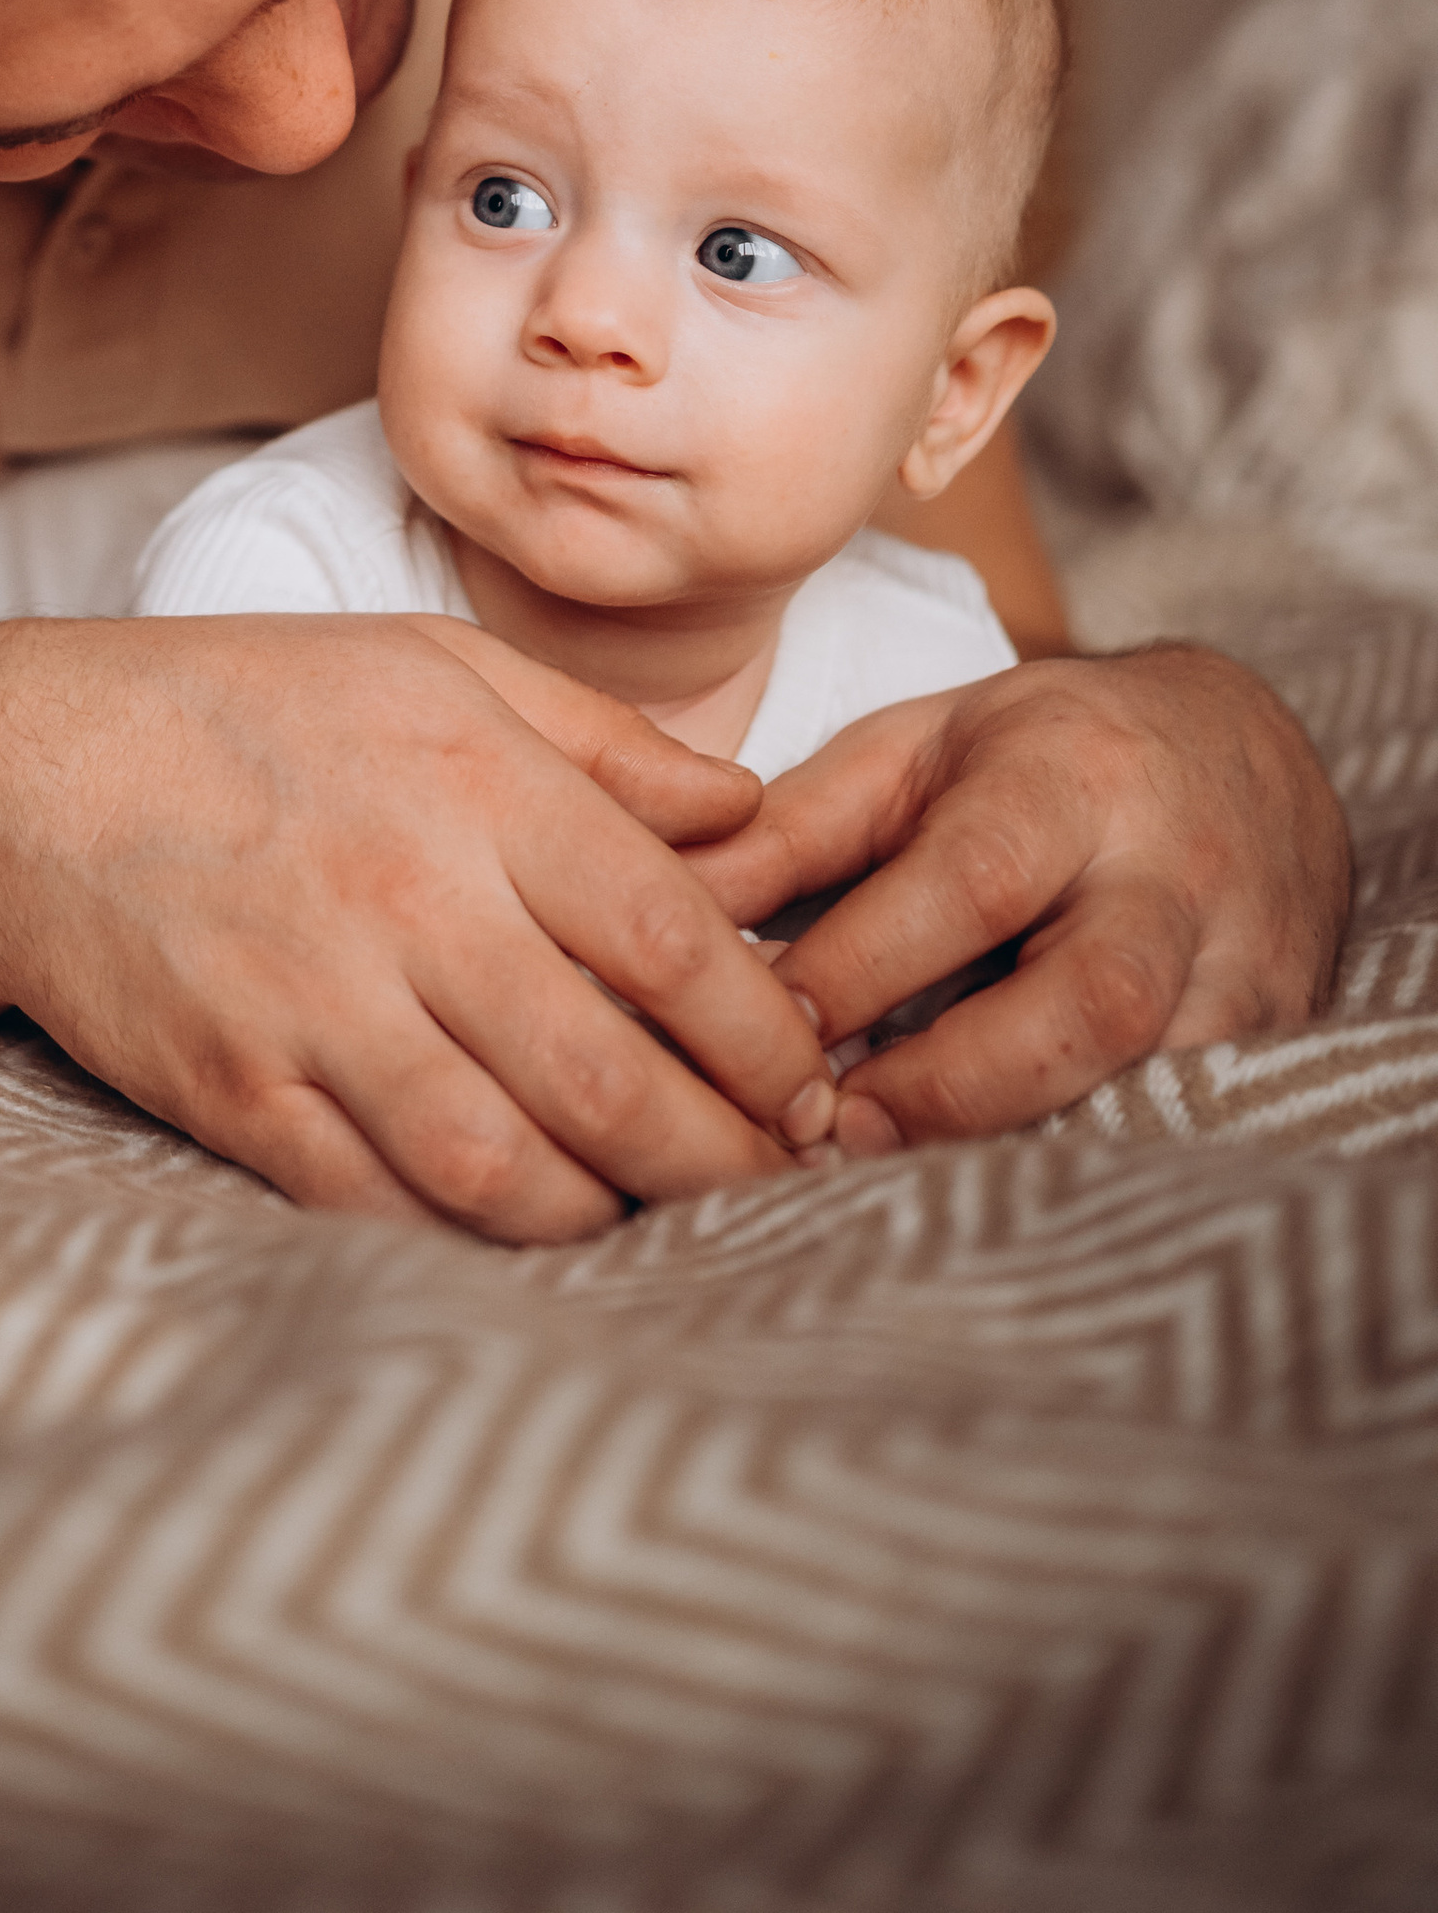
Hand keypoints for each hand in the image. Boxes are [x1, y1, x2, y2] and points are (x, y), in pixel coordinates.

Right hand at [0, 606, 838, 1242]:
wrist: (22, 774)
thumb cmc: (249, 708)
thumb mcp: (435, 667)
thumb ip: (605, 746)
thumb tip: (749, 820)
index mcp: (476, 788)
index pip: (675, 940)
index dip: (771, 1037)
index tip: (816, 1085)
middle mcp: (407, 901)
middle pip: (613, 1081)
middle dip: (724, 1161)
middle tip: (778, 1188)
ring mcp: (314, 1008)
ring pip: (507, 1172)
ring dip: (607, 1218)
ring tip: (661, 1216)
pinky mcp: (235, 1094)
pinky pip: (380, 1208)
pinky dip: (467, 1242)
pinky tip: (520, 1231)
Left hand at [683, 645, 1350, 1154]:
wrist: (1242, 755)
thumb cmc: (1041, 756)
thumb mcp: (916, 751)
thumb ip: (793, 828)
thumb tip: (663, 903)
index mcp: (1070, 776)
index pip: (970, 881)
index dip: (864, 967)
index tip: (767, 1036)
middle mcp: (1174, 874)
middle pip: (1090, 1002)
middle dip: (955, 1085)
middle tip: (833, 1134)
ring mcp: (1246, 971)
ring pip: (1152, 1084)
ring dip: (1018, 1144)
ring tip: (896, 1182)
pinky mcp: (1280, 1045)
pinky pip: (1187, 1126)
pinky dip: (1087, 1167)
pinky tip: (992, 1194)